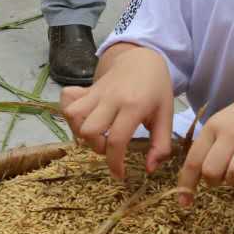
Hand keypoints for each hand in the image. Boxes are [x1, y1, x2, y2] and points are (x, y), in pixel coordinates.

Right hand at [60, 45, 174, 178]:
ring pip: (73, 115)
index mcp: (134, 106)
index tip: (119, 174)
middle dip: (96, 147)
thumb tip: (149, 169)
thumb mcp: (166, 116)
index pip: (116, 139)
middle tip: (109, 147)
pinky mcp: (86, 89)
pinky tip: (82, 120)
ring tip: (96, 135)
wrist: (142, 59)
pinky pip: (66, 100)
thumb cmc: (156, 90)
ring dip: (80, 132)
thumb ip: (161, 145)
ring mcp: (96, 92)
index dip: (115, 162)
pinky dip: (69, 113)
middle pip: (89, 130)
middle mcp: (111, 98)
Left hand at [176, 87, 233, 205]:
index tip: (184, 202)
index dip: (186, 185)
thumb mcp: (219, 127)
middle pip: (211, 171)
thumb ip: (205, 151)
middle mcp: (231, 132)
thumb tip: (186, 188)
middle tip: (224, 175)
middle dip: (215, 181)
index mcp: (212, 128)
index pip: (193, 161)